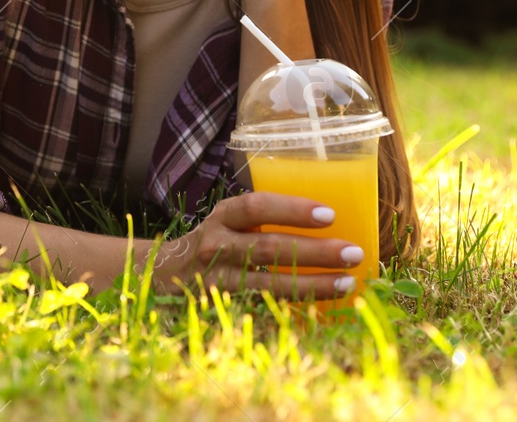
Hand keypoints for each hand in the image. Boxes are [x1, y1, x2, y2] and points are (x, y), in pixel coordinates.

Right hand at [148, 192, 362, 299]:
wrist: (163, 276)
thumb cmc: (214, 242)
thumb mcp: (229, 222)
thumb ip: (263, 219)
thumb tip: (328, 220)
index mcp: (222, 217)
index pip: (257, 207)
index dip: (292, 210)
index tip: (328, 215)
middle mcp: (216, 246)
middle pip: (269, 248)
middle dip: (316, 252)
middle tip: (353, 252)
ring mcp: (219, 281)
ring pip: (270, 284)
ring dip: (313, 284)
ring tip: (347, 282)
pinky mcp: (223, 308)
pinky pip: (265, 308)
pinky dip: (296, 308)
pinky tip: (323, 308)